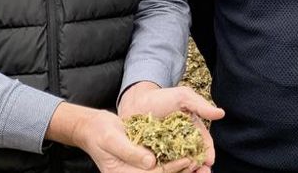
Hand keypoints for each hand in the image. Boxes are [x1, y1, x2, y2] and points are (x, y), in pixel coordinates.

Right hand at [46, 102, 195, 172]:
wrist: (94, 127)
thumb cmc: (100, 132)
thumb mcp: (112, 140)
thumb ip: (130, 152)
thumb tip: (151, 162)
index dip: (172, 169)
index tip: (188, 160)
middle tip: (203, 168)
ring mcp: (140, 167)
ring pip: (165, 170)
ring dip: (183, 169)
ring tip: (201, 164)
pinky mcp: (145, 159)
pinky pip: (162, 161)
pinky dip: (176, 160)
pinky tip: (191, 154)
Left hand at [118, 82, 225, 172]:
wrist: (136, 102)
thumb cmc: (161, 98)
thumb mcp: (183, 97)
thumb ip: (201, 106)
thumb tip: (221, 113)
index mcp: (193, 130)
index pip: (204, 144)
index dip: (208, 153)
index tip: (209, 160)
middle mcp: (183, 143)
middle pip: (195, 158)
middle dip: (200, 166)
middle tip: (201, 171)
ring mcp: (169, 151)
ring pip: (181, 165)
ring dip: (187, 171)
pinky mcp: (155, 156)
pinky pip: (164, 166)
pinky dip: (170, 171)